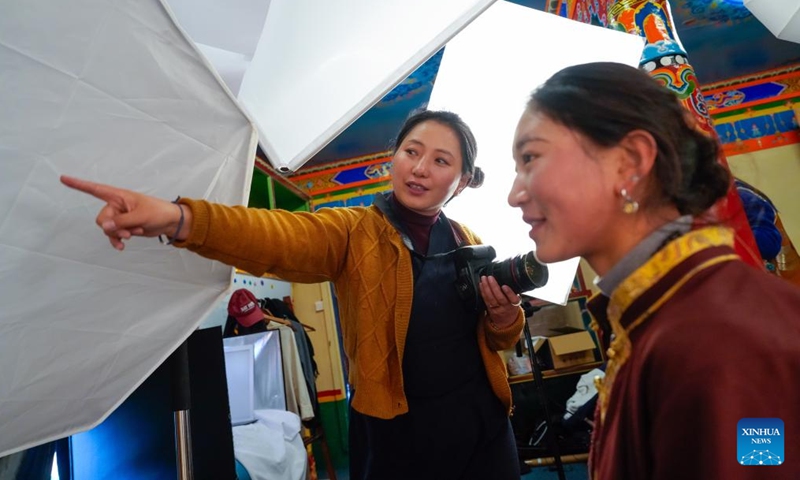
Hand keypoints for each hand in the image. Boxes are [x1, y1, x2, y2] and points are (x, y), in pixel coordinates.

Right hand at [60, 175, 189, 250]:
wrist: (169, 222)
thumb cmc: (158, 212)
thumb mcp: (141, 216)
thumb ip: (122, 222)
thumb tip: (104, 227)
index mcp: (118, 196)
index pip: (94, 189)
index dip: (78, 184)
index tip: (62, 178)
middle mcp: (116, 205)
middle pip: (101, 218)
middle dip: (113, 227)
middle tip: (128, 232)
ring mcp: (119, 216)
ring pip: (107, 229)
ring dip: (118, 234)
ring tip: (134, 234)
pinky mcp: (123, 226)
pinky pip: (112, 235)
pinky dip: (117, 240)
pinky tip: (122, 246)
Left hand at [479, 275, 522, 327]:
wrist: (506, 322)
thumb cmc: (511, 307)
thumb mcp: (516, 301)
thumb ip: (514, 293)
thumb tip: (510, 280)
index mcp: (514, 304)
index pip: (513, 299)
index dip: (509, 293)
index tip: (504, 286)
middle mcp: (506, 307)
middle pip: (499, 298)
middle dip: (494, 286)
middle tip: (490, 277)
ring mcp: (497, 309)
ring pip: (491, 298)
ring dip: (486, 287)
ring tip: (484, 278)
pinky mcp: (490, 309)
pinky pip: (485, 299)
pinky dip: (482, 291)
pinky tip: (481, 284)